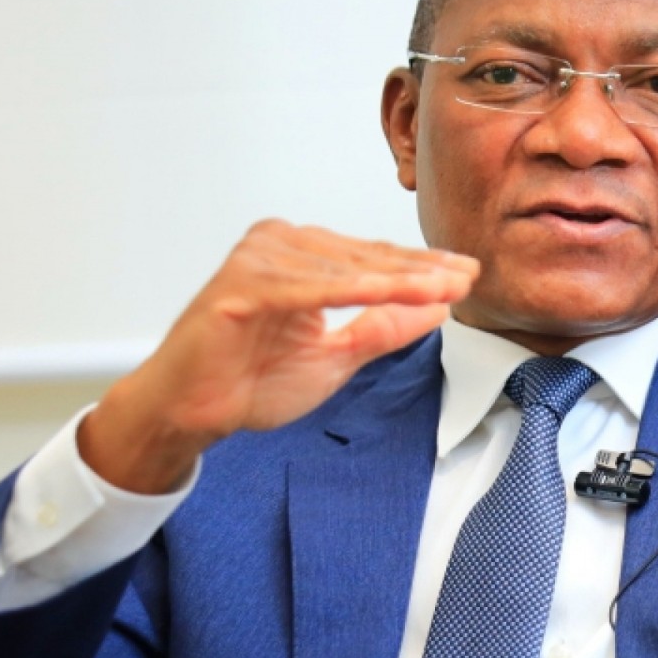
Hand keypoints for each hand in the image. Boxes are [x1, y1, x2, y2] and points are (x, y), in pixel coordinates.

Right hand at [79, 220, 478, 492]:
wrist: (189, 411)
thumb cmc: (248, 380)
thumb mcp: (336, 357)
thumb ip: (382, 329)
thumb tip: (436, 308)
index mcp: (302, 257)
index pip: (374, 260)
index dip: (423, 270)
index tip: (468, 277)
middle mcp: (279, 246)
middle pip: (365, 258)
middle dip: (421, 270)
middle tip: (468, 277)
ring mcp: (257, 261)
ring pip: (343, 270)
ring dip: (396, 278)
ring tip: (442, 287)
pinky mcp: (239, 286)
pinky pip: (306, 288)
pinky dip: (348, 289)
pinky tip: (387, 290)